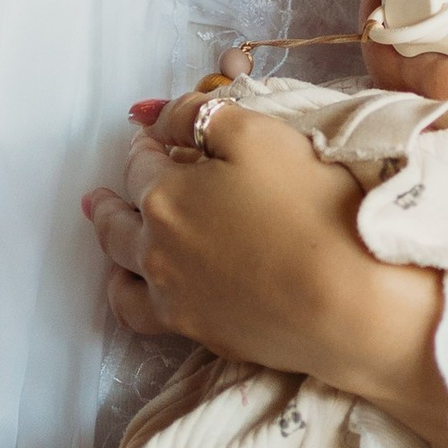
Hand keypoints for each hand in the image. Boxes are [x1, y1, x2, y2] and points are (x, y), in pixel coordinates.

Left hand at [87, 94, 447, 439]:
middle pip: (118, 220)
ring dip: (111, 247)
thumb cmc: (310, 206)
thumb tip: (161, 117)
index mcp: (164, 196)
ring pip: (120, 270)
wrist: (346, 300)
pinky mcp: (199, 331)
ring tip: (110, 239)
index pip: (141, 163)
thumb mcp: (258, 134)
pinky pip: (140, 314)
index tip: (153, 138)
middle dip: (110, 200)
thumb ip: (200, 115)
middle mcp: (156, 248)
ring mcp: (173, 296)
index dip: (147, 144)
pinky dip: (128, 294)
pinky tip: (135, 289)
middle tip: (100, 194)